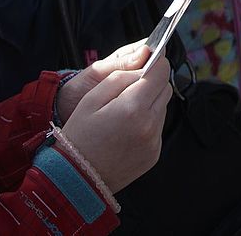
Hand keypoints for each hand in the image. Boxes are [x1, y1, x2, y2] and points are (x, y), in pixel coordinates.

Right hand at [58, 44, 171, 193]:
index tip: (148, 61)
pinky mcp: (154, 154)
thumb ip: (121, 77)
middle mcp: (149, 125)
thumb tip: (144, 66)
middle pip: (165, 89)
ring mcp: (154, 142)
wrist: (75, 179)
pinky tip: (126, 130)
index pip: (161, 72)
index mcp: (133, 108)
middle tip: (129, 90)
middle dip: (151, 83)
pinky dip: (147, 123)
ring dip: (149, 103)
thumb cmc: (79, 136)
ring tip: (123, 114)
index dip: (156, 62)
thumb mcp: (91, 98)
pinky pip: (157, 128)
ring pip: (162, 108)